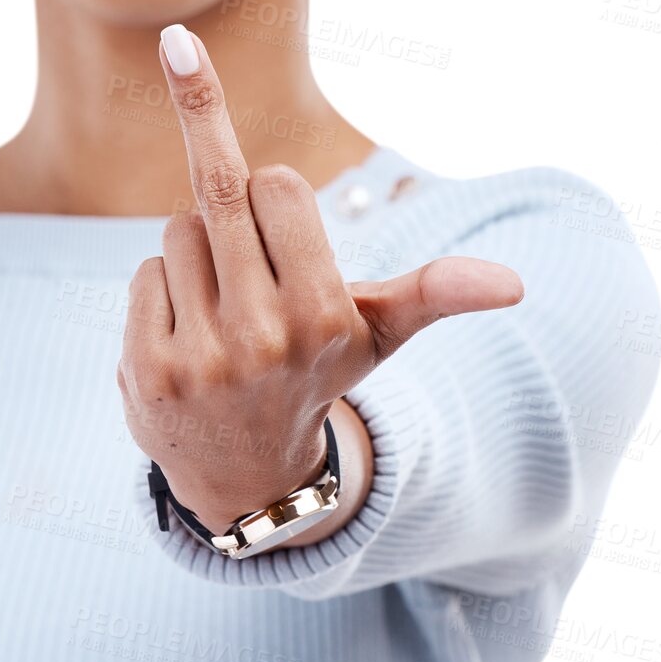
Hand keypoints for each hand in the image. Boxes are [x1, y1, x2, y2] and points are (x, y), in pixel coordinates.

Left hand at [116, 23, 524, 531]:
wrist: (247, 476)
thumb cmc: (316, 372)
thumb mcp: (380, 336)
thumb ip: (436, 292)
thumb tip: (514, 284)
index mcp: (324, 315)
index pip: (278, 184)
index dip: (276, 197)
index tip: (283, 224)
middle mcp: (264, 337)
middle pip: (220, 192)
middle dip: (227, 198)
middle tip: (235, 218)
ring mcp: (202, 357)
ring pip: (179, 232)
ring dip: (196, 255)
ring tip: (223, 311)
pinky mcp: (148, 370)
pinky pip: (145, 276)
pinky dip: (161, 292)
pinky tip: (187, 336)